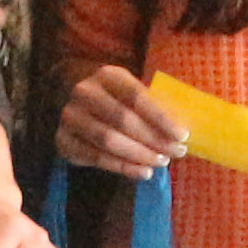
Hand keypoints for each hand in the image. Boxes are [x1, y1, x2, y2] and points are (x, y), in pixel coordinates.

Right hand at [59, 64, 185, 178]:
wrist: (81, 107)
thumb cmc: (120, 101)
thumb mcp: (136, 94)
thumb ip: (156, 106)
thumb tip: (184, 130)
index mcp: (107, 75)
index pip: (137, 96)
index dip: (161, 118)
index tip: (183, 135)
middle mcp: (84, 92)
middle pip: (123, 119)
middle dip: (153, 139)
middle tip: (176, 153)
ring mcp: (70, 116)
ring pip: (108, 140)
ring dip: (139, 155)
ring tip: (161, 162)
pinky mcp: (63, 140)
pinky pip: (96, 157)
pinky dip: (123, 167)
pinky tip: (143, 172)